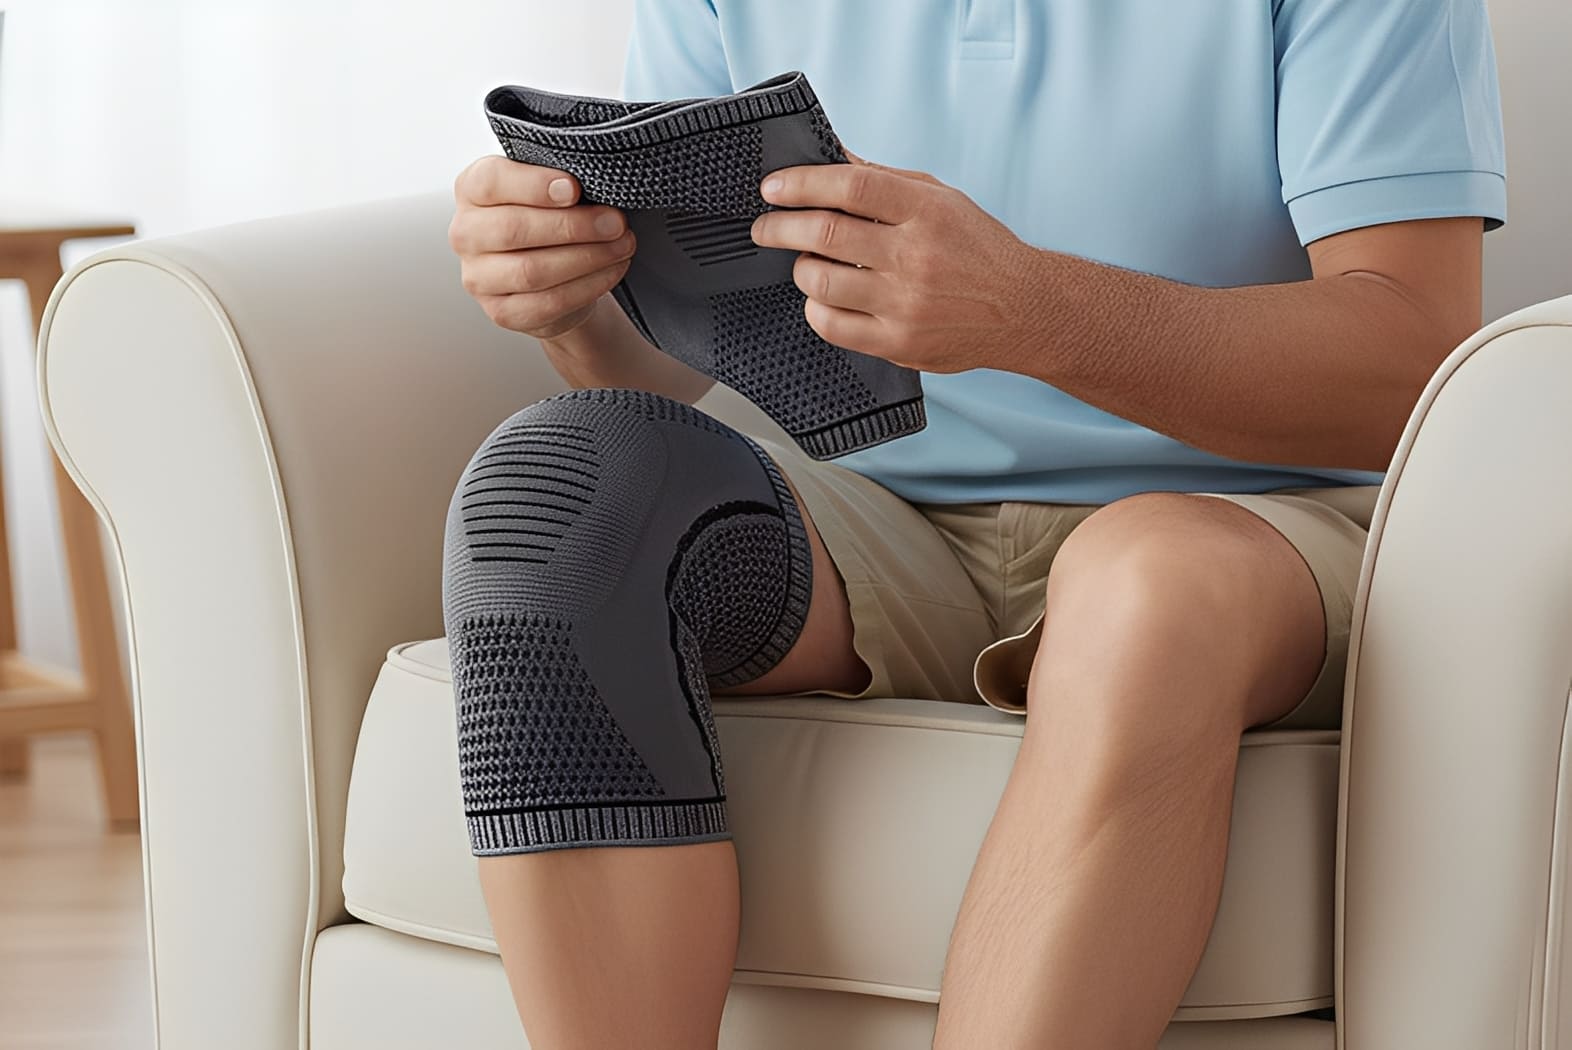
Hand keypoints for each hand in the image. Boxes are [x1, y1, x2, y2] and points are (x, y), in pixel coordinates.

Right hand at [449, 156, 635, 339]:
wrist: (548, 275)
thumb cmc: (545, 221)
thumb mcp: (546, 191)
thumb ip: (557, 182)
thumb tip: (592, 183)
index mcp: (471, 191)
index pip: (490, 182)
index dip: (533, 185)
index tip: (574, 188)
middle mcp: (466, 233)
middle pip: (514, 229)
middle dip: (573, 226)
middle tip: (614, 222)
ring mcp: (479, 277)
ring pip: (532, 270)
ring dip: (587, 258)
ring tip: (621, 246)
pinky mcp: (501, 311)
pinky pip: (548, 302)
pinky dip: (587, 286)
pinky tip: (610, 271)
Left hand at [749, 155, 1040, 372]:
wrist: (1025, 311)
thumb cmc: (980, 251)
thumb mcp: (942, 199)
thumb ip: (885, 180)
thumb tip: (831, 156)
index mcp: (927, 211)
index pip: (850, 185)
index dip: (801, 182)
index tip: (774, 187)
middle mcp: (916, 256)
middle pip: (825, 234)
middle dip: (780, 227)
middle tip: (764, 226)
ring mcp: (906, 304)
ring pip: (821, 281)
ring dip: (801, 268)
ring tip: (806, 263)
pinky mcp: (898, 343)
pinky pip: (832, 326)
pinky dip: (816, 308)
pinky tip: (823, 299)